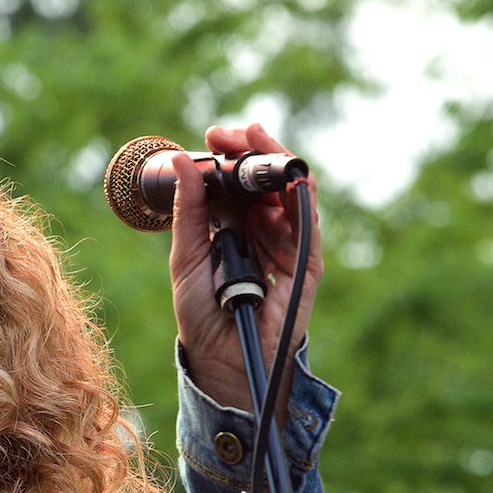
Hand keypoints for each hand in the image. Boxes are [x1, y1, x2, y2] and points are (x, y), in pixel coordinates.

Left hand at [169, 123, 322, 421]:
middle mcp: (263, 231)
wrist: (220, 359)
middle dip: (254, 150)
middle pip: (267, 180)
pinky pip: (309, 227)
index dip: (231, 156)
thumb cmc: (202, 313)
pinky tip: (291, 178)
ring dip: (278, 164)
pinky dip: (303, 200)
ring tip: (257, 140)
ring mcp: (287, 246)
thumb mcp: (186, 256)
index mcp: (234, 227)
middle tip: (235, 132)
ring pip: (292, 194)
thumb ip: (189, 210)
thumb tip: (183, 161)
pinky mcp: (306, 266)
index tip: (214, 136)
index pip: (238, 181)